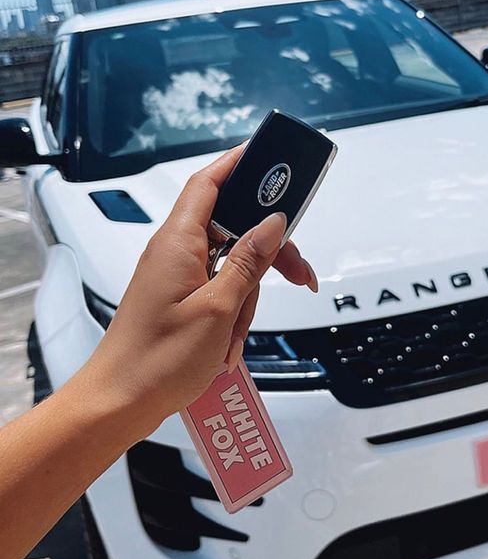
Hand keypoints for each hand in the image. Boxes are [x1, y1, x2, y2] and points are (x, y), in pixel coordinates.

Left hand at [85, 143, 316, 432]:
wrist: (119, 402)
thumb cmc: (156, 361)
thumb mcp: (218, 309)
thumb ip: (249, 262)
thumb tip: (273, 224)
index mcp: (178, 243)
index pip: (209, 183)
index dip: (240, 164)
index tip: (271, 157)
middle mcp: (174, 253)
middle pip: (233, 229)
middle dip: (266, 253)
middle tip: (298, 273)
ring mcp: (176, 277)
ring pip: (232, 266)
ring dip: (246, 297)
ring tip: (233, 334)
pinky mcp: (179, 300)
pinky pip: (219, 292)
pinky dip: (232, 313)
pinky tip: (225, 342)